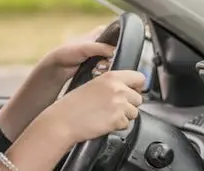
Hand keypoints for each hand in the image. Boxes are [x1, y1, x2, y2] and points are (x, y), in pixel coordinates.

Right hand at [0, 70, 143, 170]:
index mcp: (111, 77)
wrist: (63, 120)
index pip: (140, 77)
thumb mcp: (93, 85)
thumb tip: (129, 89)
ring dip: (123, 116)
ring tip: (105, 115)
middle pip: (138, 98)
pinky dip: (117, 126)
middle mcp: (117, 89)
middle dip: (129, 104)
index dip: (137, 86)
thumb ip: (112, 84)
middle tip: (112, 107)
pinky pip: (126, 124)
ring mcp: (119, 104)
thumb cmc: (73, 104)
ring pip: (134, 112)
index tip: (133, 91)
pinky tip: (103, 122)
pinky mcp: (118, 120)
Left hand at [39, 25, 113, 80]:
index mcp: (102, 31)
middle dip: (113, 58)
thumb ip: (102, 48)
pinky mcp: (100, 64)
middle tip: (103, 62)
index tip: (114, 53)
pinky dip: (105, 70)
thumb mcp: (85, 47)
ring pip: (114, 60)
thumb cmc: (68, 52)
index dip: (120, 44)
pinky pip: (109, 68)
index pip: (119, 34)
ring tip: (98, 67)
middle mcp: (104, 41)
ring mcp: (102, 54)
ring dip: (108, 65)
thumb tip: (116, 52)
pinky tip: (98, 71)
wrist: (59, 66)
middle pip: (118, 50)